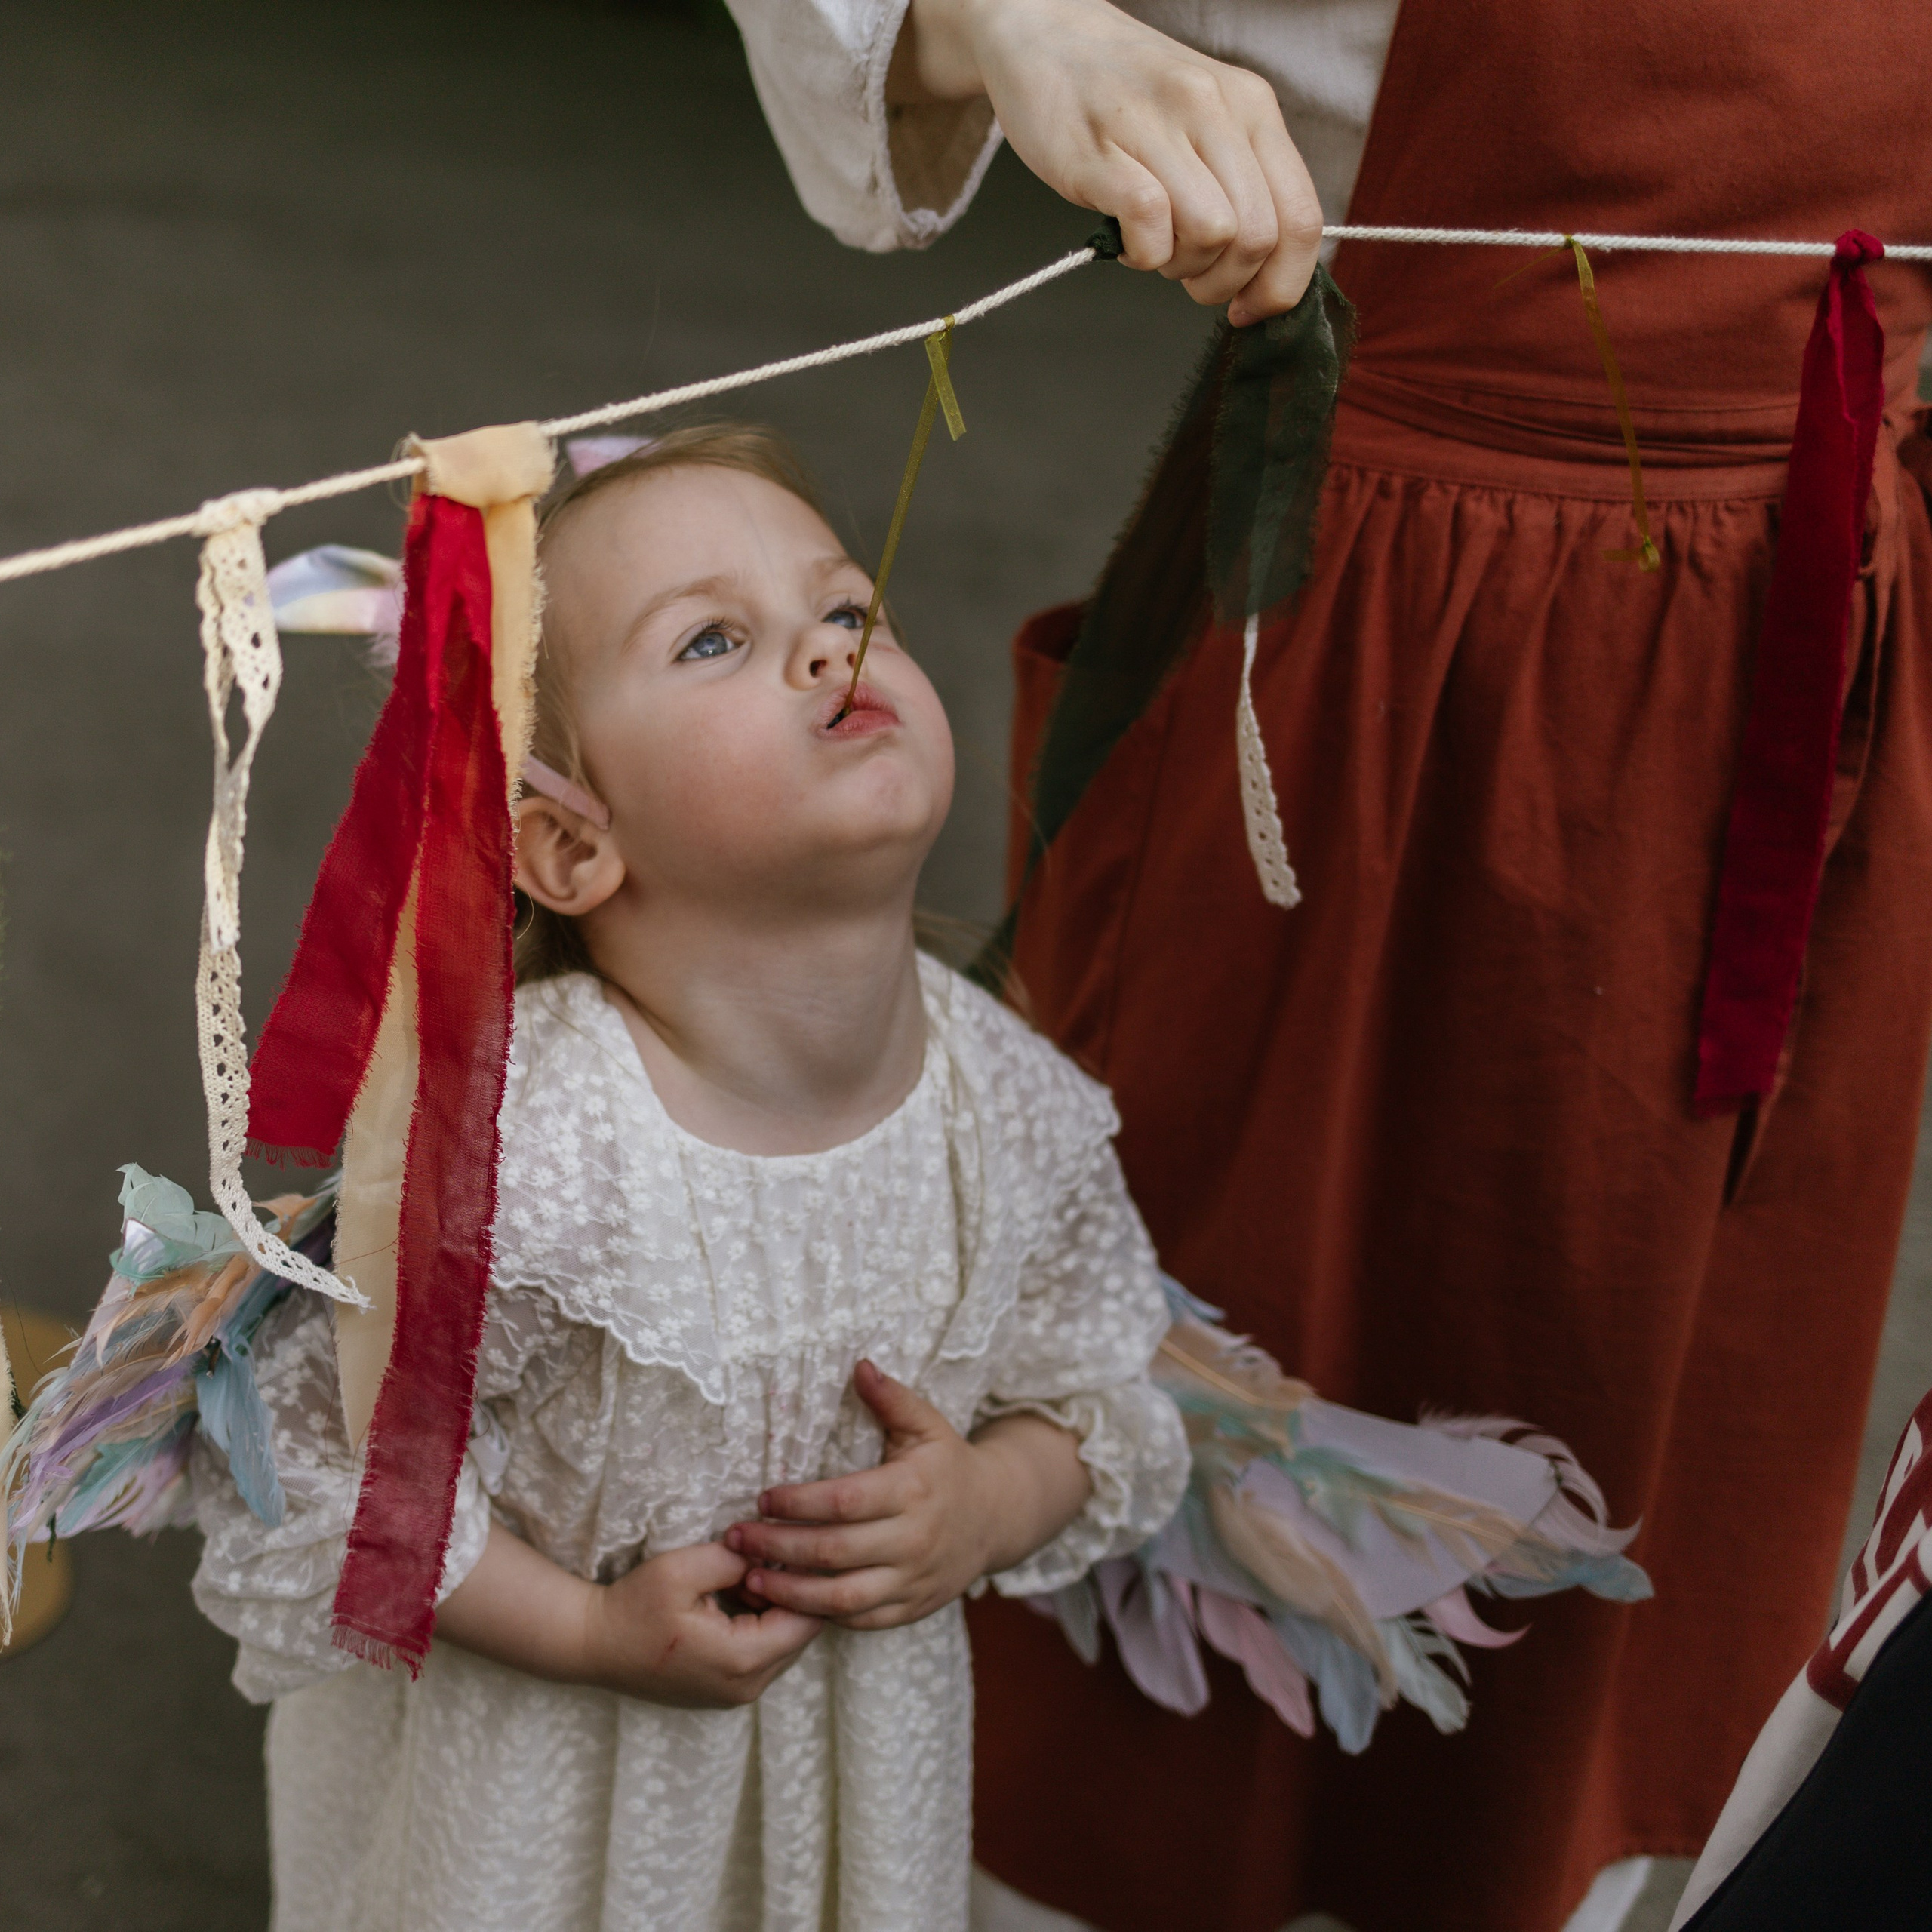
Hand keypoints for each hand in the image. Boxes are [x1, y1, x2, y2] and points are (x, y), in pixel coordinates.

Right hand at [436, 1523, 820, 1708]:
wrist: (591, 1645)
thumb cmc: (633, 1606)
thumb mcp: (683, 1569)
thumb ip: (736, 1557)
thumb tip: (775, 1550)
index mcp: (742, 1659)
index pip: (809, 1619)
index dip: (804, 1581)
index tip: (783, 1552)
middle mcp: (747, 1686)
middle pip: (800, 1634)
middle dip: (789, 1594)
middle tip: (758, 1561)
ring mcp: (735, 1695)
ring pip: (783, 1645)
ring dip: (773, 1610)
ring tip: (740, 1579)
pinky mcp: (724, 1692)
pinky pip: (762, 1657)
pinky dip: (757, 1627)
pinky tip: (730, 1601)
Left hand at [725, 1359, 1091, 1629]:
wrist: (996, 1516)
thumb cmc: (948, 1465)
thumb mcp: (927, 1425)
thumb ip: (892, 1398)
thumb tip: (859, 1365)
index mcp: (914, 1489)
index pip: (845, 1502)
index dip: (798, 1504)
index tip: (762, 1499)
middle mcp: (915, 1539)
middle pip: (834, 1552)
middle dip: (778, 1547)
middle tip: (736, 1539)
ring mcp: (914, 1579)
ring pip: (843, 1598)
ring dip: (790, 1592)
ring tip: (749, 1580)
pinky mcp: (912, 1609)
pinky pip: (860, 1622)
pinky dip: (821, 1616)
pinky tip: (788, 1603)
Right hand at [889, 0, 1322, 322]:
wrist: (1048, 32)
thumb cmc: (1126, 94)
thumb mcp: (1207, 123)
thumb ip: (1243, 183)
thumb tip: (1263, 271)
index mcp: (1252, 107)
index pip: (1301, 217)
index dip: (1282, 283)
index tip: (1250, 307)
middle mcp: (1213, 110)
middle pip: (1257, 237)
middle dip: (1225, 282)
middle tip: (1190, 275)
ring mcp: (1157, 126)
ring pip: (1211, 233)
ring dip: (1182, 267)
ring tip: (1155, 247)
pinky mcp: (1100, 151)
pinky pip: (1150, 221)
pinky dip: (1142, 252)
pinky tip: (1127, 240)